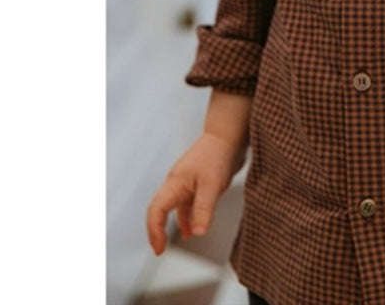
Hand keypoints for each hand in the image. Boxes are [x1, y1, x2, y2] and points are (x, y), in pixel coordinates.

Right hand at [145, 132, 245, 254]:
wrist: (229, 135)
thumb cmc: (218, 154)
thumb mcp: (211, 185)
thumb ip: (203, 209)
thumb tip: (197, 233)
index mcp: (174, 183)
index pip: (156, 210)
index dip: (154, 231)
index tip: (159, 248)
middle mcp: (177, 183)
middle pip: (159, 209)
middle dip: (157, 230)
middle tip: (160, 249)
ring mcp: (187, 182)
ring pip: (174, 207)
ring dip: (175, 224)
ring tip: (180, 241)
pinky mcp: (198, 182)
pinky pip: (187, 204)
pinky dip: (188, 217)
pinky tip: (193, 228)